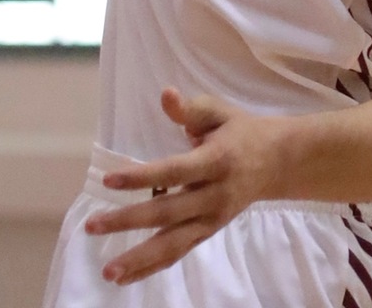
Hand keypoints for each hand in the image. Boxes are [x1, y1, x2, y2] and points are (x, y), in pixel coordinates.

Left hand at [84, 89, 286, 285]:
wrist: (278, 162)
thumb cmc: (241, 132)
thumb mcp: (220, 113)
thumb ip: (190, 109)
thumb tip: (164, 94)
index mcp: (216, 160)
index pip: (174, 170)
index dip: (142, 177)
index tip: (109, 179)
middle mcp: (215, 194)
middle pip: (168, 212)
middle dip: (129, 220)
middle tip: (93, 224)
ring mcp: (213, 219)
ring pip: (173, 243)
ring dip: (139, 259)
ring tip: (108, 270)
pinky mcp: (210, 233)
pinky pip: (179, 254)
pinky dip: (152, 268)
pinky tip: (125, 277)